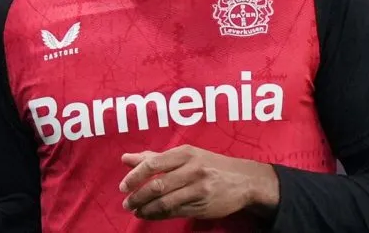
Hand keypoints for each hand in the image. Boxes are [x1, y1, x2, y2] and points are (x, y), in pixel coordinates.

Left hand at [118, 145, 278, 220]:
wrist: (244, 180)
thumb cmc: (209, 164)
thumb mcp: (185, 155)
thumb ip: (154, 157)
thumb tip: (125, 159)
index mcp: (185, 153)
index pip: (153, 163)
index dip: (135, 176)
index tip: (123, 186)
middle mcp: (192, 170)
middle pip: (158, 185)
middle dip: (138, 196)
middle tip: (127, 202)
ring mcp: (199, 189)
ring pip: (166, 202)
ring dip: (146, 209)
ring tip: (136, 211)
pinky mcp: (203, 206)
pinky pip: (176, 212)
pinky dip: (159, 215)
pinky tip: (150, 215)